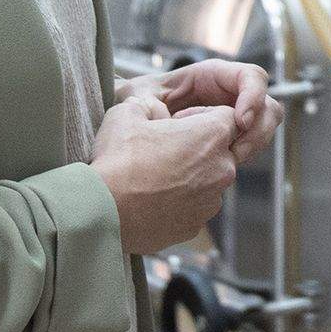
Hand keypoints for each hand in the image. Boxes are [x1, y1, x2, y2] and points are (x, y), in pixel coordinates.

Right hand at [90, 95, 237, 255]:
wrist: (103, 211)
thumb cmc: (118, 159)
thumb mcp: (128, 112)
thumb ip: (150, 105)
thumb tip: (153, 109)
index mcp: (213, 136)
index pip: (228, 117)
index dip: (202, 116)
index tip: (177, 123)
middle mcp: (222, 169)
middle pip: (220, 151)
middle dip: (198, 147)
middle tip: (163, 149)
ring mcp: (211, 201)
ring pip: (208, 181)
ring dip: (190, 176)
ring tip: (154, 177)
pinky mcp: (196, 226)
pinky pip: (194, 207)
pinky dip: (180, 202)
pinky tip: (153, 199)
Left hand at [126, 59, 281, 165]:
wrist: (127, 131)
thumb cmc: (132, 106)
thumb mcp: (135, 99)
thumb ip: (148, 103)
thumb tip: (161, 115)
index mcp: (210, 76)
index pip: (251, 77)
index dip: (253, 97)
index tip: (239, 122)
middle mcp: (227, 95)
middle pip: (267, 105)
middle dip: (259, 128)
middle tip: (236, 151)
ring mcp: (232, 118)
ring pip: (264, 128)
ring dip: (253, 146)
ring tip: (227, 160)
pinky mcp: (230, 140)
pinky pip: (250, 147)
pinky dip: (242, 157)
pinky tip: (218, 167)